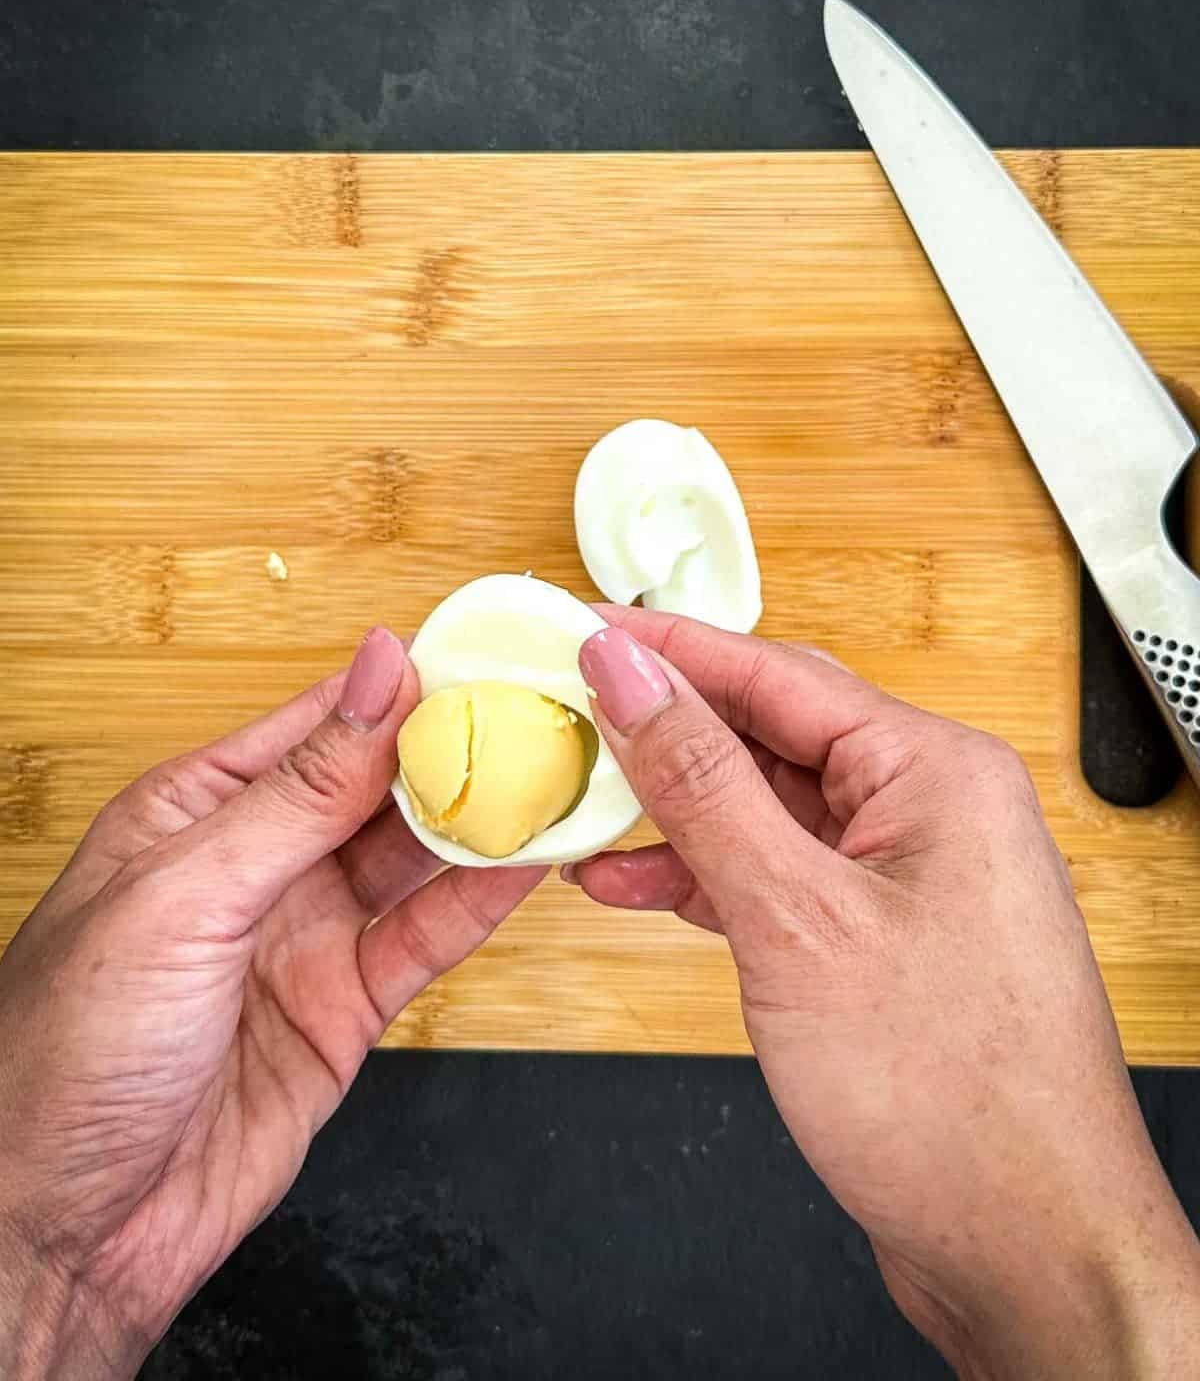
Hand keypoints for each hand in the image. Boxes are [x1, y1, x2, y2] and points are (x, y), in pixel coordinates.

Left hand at [0, 628, 543, 1380]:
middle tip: (540, 711)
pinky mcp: (345, 1008)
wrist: (65, 1230)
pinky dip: (481, 902)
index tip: (481, 653)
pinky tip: (529, 863)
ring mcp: (305, 936)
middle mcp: (257, 864)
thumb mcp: (187, 894)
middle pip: (379, 786)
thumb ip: (301, 790)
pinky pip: (427, 939)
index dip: (400, 686)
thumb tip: (376, 674)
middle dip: (456, 747)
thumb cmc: (66, 1052)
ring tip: (554, 774)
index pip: (320, 723)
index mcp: (197, 811)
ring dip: (482, 819)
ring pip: (414, 859)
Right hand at [572, 609, 1199, 1379]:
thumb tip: (631, 675)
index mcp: (935, 771)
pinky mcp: (877, 937)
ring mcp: (904, 875)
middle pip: (770, 732)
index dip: (668, 650)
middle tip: (565, 710)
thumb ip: (701, 785)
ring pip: (766, 806)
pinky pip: (777, 873)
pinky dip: (704, 876)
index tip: (582, 632)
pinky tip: (632, 883)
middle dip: (664, 728)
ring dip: (673, 809)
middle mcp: (930, 807)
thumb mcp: (795, 918)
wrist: (1024, 1247)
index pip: (776, 671)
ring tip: (577, 803)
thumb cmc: (951, 1096)